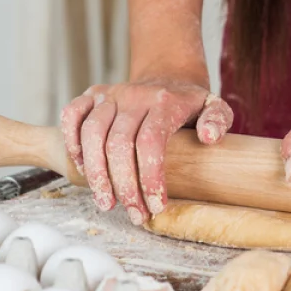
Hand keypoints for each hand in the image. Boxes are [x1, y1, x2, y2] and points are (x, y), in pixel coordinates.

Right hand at [59, 79, 233, 222]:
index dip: (150, 178)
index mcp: (164, 101)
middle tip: (134, 214)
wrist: (167, 76)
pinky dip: (72, 143)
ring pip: (91, 133)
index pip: (150, 141)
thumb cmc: (190, 103)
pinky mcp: (92, 95)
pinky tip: (84, 169)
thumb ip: (218, 120)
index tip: (155, 206)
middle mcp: (133, 96)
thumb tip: (208, 137)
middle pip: (118, 143)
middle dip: (124, 186)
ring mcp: (110, 94)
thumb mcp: (214, 106)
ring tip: (106, 203)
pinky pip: (71, 115)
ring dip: (95, 173)